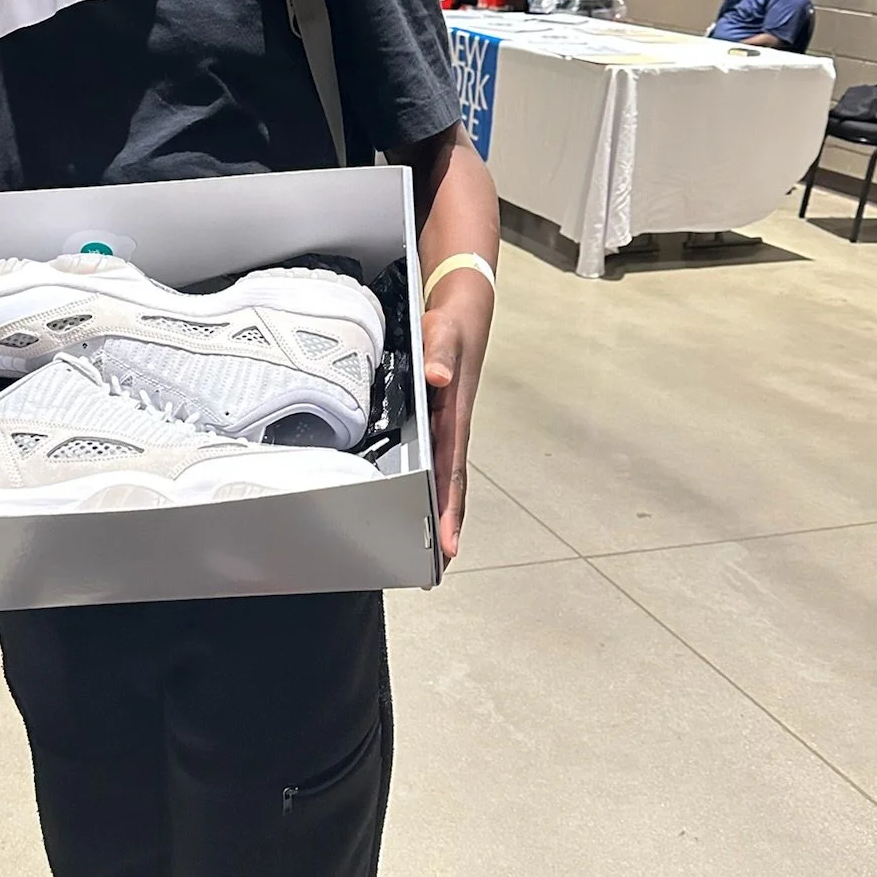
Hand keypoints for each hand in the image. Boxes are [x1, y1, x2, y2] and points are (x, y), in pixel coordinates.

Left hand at [420, 271, 493, 565]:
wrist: (461, 307)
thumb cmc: (451, 324)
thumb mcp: (443, 333)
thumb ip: (439, 355)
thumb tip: (437, 378)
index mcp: (453, 417)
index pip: (452, 472)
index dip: (449, 508)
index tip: (447, 544)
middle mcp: (451, 428)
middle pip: (449, 485)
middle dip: (446, 525)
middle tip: (436, 569)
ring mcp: (444, 427)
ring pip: (442, 477)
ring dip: (438, 511)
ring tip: (428, 551)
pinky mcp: (434, 420)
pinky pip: (432, 460)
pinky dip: (428, 485)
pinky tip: (415, 501)